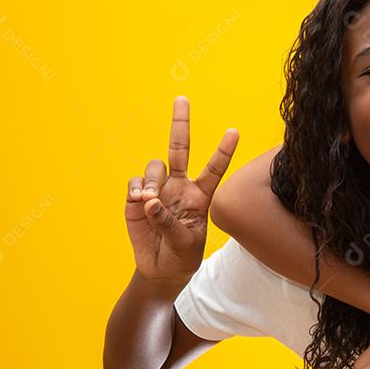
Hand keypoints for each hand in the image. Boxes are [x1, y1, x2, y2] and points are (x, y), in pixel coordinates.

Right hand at [125, 96, 237, 284]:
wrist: (160, 269)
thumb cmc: (181, 256)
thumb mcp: (184, 244)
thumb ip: (169, 223)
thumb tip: (149, 201)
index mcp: (201, 195)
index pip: (214, 169)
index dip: (223, 151)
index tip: (234, 132)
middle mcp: (180, 186)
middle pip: (180, 148)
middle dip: (181, 122)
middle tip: (182, 99)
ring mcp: (159, 189)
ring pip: (155, 165)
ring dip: (152, 179)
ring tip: (149, 199)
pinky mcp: (136, 197)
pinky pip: (135, 181)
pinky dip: (136, 188)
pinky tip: (139, 201)